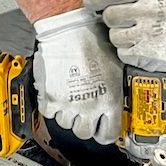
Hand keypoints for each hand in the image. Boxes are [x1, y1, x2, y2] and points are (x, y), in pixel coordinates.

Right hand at [33, 9, 122, 145]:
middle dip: (85, 123)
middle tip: (84, 110)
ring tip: (71, 95)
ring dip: (68, 113)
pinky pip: (50, 112)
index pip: (109, 134)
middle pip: (85, 133)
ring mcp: (69, 105)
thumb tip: (115, 101)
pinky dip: (52, 105)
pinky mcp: (51, 99)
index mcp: (109, 100)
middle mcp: (90, 107)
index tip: (102, 128)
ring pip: (66, 124)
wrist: (68, 30)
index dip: (105, 132)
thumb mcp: (115, 66)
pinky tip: (59, 90)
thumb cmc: (93, 40)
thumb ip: (114, 89)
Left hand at [85, 0, 165, 80]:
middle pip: (110, 15)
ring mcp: (150, 33)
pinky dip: (127, 50)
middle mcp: (152, 10)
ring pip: (114, 35)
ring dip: (120, 35)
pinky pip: (122, 51)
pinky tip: (141, 45)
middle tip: (124, 20)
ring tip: (136, 33)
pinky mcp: (146, 53)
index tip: (89, 2)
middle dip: (112, 19)